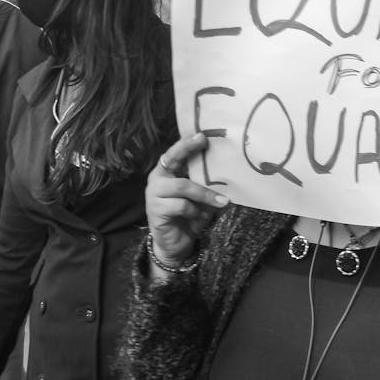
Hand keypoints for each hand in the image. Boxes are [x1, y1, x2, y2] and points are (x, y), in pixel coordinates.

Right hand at [147, 133, 229, 270]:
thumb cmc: (188, 216)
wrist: (175, 244)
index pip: (174, 153)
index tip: (202, 135)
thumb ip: (206, 184)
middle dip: (191, 153)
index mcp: (166, 172)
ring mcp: (153, 194)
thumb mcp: (201, 198)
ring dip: (204, 194)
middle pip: (174, 161)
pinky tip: (198, 217)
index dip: (186, 143)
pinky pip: (180, 205)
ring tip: (221, 202)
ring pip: (182, 186)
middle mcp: (157, 179)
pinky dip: (194, 211)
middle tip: (208, 147)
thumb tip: (226, 172)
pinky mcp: (155, 210)